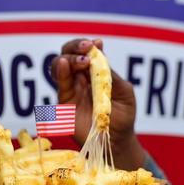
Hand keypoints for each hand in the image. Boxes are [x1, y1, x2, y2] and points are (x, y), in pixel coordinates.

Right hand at [50, 39, 144, 168]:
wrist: (118, 140)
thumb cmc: (123, 116)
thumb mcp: (123, 90)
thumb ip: (109, 72)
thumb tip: (98, 48)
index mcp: (94, 72)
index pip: (83, 52)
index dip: (85, 45)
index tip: (94, 44)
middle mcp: (79, 79)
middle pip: (68, 54)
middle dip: (75, 47)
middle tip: (86, 49)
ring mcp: (71, 90)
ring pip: (60, 66)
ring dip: (69, 59)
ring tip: (82, 62)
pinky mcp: (65, 104)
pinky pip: (60, 85)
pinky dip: (61, 72)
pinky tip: (65, 65)